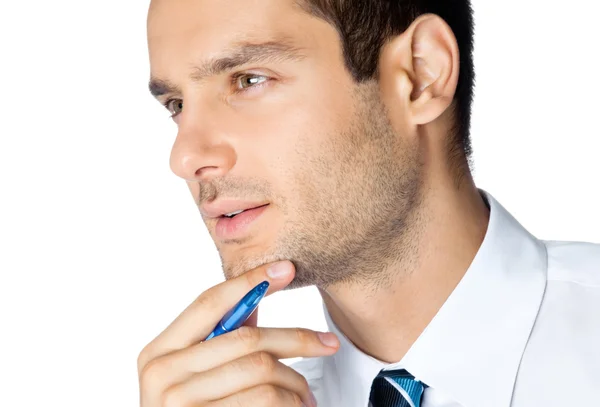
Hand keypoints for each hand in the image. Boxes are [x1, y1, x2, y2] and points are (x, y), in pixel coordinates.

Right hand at [137, 260, 339, 406]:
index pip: (208, 302)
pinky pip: (264, 400)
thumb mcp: (195, 373)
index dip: (249, 282)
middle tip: (328, 343)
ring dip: (296, 381)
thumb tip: (257, 294)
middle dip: (297, 339)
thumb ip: (221, 338)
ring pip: (262, 370)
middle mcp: (162, 375)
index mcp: (158, 352)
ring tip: (306, 394)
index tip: (285, 268)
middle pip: (246, 338)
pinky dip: (289, 402)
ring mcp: (180, 404)